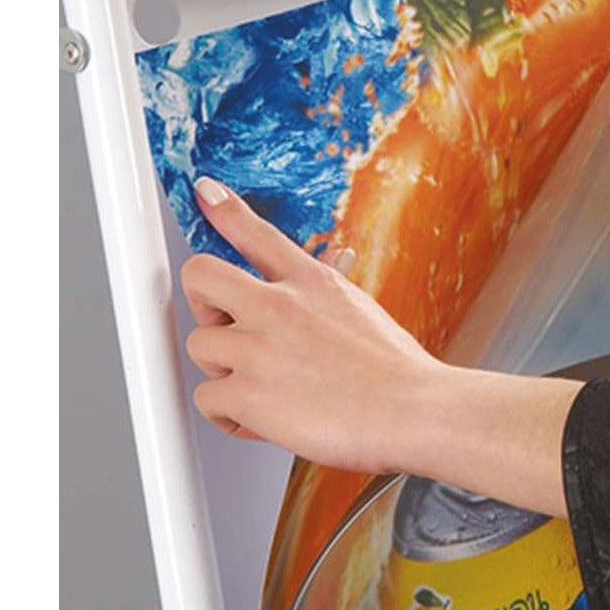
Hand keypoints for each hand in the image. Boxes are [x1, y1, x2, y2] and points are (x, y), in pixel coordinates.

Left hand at [181, 176, 443, 474]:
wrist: (410, 410)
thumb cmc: (394, 370)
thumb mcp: (358, 308)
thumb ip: (320, 293)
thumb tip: (313, 278)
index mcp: (311, 280)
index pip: (256, 231)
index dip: (223, 209)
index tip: (206, 192)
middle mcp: (279, 305)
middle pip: (200, 275)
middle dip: (201, 301)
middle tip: (223, 323)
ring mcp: (257, 347)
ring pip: (199, 345)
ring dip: (223, 370)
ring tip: (263, 386)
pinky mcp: (246, 393)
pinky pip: (207, 400)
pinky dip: (230, 416)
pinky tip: (262, 417)